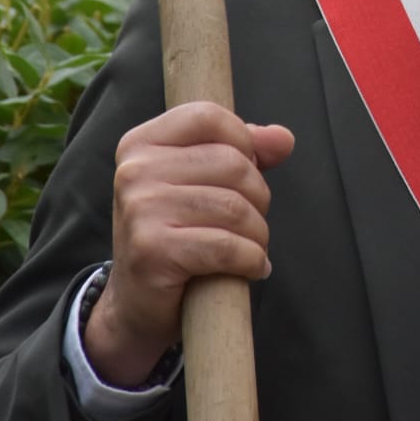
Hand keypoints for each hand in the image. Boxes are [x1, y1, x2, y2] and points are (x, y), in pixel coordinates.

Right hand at [83, 102, 294, 386]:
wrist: (135, 304)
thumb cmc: (174, 233)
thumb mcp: (201, 182)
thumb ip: (244, 151)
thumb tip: (284, 138)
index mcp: (141, 143)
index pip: (208, 116)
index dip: (243, 140)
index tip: (248, 170)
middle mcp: (135, 171)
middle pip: (231, 163)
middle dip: (257, 196)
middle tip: (251, 221)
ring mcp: (140, 210)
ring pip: (234, 207)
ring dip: (257, 233)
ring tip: (252, 247)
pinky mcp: (153, 250)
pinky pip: (226, 246)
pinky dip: (252, 259)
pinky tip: (252, 267)